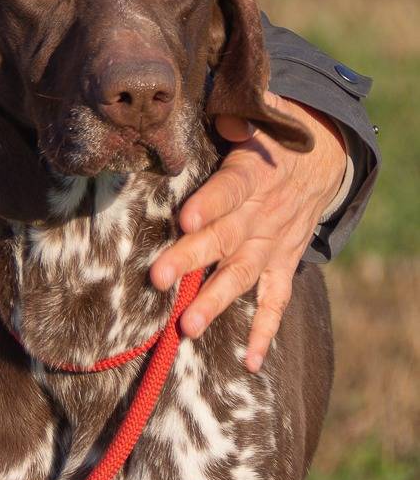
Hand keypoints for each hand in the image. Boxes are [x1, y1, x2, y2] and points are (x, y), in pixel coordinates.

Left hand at [150, 93, 346, 372]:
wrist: (321, 158)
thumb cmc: (268, 137)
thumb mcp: (258, 118)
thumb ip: (237, 120)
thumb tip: (225, 122)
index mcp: (250, 176)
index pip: (228, 190)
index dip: (208, 205)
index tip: (184, 219)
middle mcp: (261, 215)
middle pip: (223, 239)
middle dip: (190, 259)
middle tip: (158, 278)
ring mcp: (273, 244)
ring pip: (243, 275)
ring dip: (216, 301)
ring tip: (187, 326)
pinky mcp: (282, 264)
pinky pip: (276, 301)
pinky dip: (266, 333)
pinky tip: (250, 362)